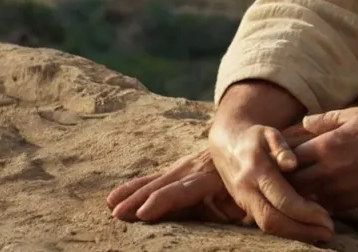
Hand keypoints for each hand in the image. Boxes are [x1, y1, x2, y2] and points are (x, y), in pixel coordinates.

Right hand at [106, 149, 245, 223]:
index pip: (180, 192)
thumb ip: (231, 204)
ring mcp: (180, 168)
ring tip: (111, 206)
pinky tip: (113, 197)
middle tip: (118, 214)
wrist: (243, 144)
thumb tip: (223, 213)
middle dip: (137, 200)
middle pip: (159, 187)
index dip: (162, 202)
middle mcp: (190, 171)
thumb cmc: (246, 178)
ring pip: (151, 182)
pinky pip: (150, 179)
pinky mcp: (174, 170)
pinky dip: (131, 187)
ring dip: (130, 194)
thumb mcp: (244, 191)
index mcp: (208, 179)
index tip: (144, 213)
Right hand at [209, 122, 335, 243]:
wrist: (227, 143)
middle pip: (273, 220)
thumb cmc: (256, 137)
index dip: (305, 212)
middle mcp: (247, 189)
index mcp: (256, 170)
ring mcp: (244, 200)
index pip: (282, 199)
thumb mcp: (269, 133)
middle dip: (302, 230)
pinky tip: (306, 229)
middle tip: (329, 233)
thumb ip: (281, 146)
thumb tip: (291, 164)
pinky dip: (286, 229)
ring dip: (296, 234)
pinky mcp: (245, 207)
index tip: (327, 218)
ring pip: (268, 227)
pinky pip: (265, 224)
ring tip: (321, 234)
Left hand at [288, 106, 357, 211]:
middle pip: (292, 182)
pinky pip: (324, 206)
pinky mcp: (351, 202)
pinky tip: (316, 196)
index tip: (277, 156)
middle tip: (280, 176)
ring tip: (295, 187)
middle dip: (284, 179)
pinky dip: (317, 202)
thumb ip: (323, 119)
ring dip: (299, 193)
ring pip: (306, 198)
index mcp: (325, 146)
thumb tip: (302, 121)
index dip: (280, 157)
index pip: (288, 156)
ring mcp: (339, 189)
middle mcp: (328, 170)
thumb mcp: (351, 114)